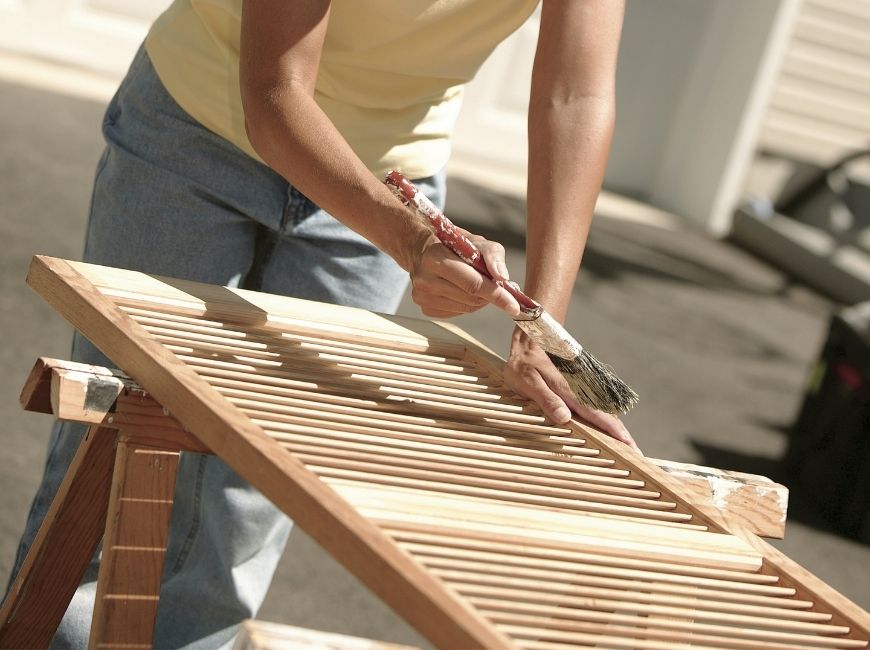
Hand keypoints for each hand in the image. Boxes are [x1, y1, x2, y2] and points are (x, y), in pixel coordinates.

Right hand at [409, 231, 520, 318]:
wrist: (425, 250)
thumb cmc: (455, 245)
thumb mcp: (477, 242)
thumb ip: (493, 256)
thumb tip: (503, 278)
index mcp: (436, 258)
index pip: (473, 283)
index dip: (496, 295)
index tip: (514, 307)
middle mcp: (425, 279)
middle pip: (471, 298)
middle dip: (491, 295)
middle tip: (499, 287)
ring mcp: (422, 296)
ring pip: (466, 308)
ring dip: (480, 300)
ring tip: (480, 286)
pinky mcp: (424, 307)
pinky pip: (457, 313)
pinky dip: (467, 305)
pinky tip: (464, 291)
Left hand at [503, 327, 640, 452]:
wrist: (531, 342)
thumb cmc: (524, 365)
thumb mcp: (529, 382)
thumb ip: (546, 399)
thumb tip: (564, 418)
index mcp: (570, 393)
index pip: (597, 416)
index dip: (614, 432)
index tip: (630, 446)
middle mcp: (580, 392)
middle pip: (607, 417)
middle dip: (622, 436)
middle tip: (637, 455)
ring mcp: (581, 390)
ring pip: (603, 413)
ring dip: (616, 429)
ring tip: (627, 447)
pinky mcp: (578, 389)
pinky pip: (595, 408)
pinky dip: (605, 421)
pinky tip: (607, 431)